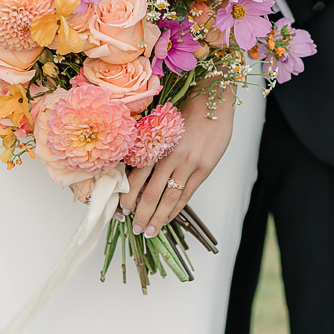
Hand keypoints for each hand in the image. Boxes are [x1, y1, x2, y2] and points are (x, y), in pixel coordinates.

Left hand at [119, 91, 234, 237]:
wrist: (212, 101)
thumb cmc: (185, 111)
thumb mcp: (161, 125)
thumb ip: (150, 147)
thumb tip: (136, 170)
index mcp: (154, 144)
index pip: (135, 177)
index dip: (128, 196)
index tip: (122, 209)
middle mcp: (168, 156)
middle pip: (150, 192)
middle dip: (140, 213)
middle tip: (134, 228)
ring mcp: (187, 164)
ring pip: (167, 198)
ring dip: (157, 217)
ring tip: (149, 231)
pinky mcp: (203, 169)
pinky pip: (186, 194)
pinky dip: (175, 209)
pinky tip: (168, 218)